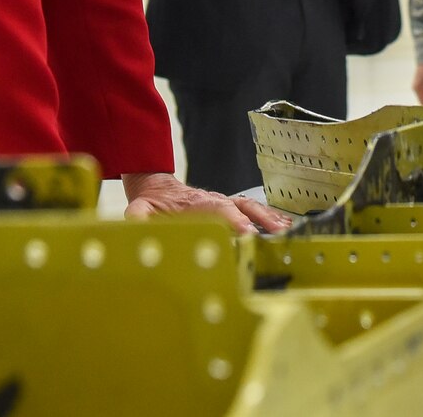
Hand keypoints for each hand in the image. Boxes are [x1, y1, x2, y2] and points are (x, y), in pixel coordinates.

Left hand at [120, 171, 289, 234]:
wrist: (157, 189)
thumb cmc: (151, 203)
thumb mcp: (140, 209)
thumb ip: (138, 215)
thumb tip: (136, 220)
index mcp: (196, 203)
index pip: (218, 210)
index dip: (233, 220)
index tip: (246, 231)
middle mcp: (214, 200)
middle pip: (240, 207)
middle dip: (259, 220)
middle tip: (275, 234)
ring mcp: (224, 202)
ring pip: (251, 207)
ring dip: (269, 218)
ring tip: (286, 232)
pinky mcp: (230, 208)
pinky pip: (253, 209)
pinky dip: (270, 216)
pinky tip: (285, 226)